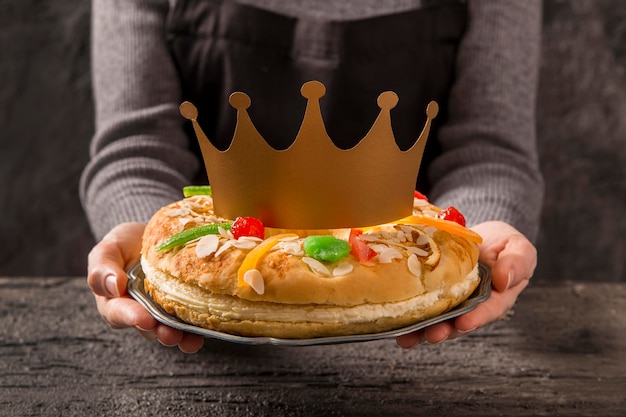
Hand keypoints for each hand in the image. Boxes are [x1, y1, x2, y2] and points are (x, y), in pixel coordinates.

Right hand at [87, 222, 203, 352]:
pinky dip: (195, 331)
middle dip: (159, 332)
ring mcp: (160, 313)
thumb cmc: (125, 244)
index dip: (131, 317)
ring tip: (189, 340)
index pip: (119, 312)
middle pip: (146, 327)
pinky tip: (203, 334)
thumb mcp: (109, 250)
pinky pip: (186, 324)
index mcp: (114, 301)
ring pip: (167, 329)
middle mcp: (137, 312)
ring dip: (179, 336)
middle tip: (170, 334)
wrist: (153, 235)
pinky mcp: (180, 309)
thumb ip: (103, 268)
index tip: (145, 319)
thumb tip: (114, 286)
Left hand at [396, 220, 536, 347]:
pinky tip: (394, 324)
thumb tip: (504, 279)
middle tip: (433, 334)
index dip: (476, 318)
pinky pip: (420, 307)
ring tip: (408, 337)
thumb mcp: (518, 248)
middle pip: (457, 322)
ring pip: (436, 320)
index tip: (464, 322)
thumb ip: (517, 263)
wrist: (478, 234)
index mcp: (496, 298)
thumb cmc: (503, 243)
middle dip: (444, 330)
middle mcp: (471, 305)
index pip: (488, 311)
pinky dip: (407, 317)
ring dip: (422, 331)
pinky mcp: (431, 294)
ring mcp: (449, 302)